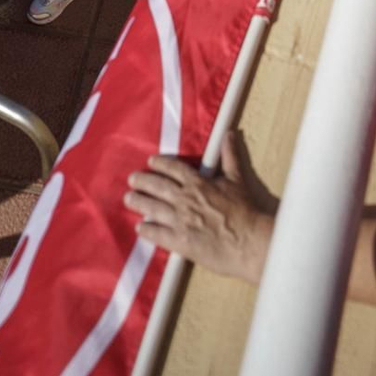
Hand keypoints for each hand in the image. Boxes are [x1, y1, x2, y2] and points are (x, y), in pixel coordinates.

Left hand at [123, 138, 272, 282]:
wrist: (247, 241)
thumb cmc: (244, 210)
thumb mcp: (237, 178)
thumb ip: (229, 156)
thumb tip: (229, 133)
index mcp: (198, 183)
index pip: (174, 169)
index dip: (161, 164)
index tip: (150, 161)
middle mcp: (185, 200)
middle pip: (158, 187)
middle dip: (143, 182)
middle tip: (131, 179)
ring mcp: (181, 221)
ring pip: (153, 208)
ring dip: (139, 202)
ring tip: (128, 199)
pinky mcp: (181, 242)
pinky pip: (158, 234)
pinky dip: (147, 230)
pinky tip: (140, 228)